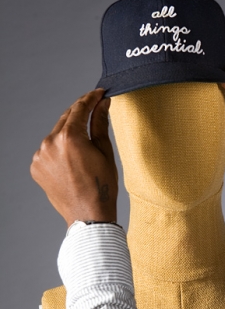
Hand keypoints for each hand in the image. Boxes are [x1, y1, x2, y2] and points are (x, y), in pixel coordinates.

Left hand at [31, 89, 117, 226]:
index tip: (99, 93)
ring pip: (56, 134)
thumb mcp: (105, 151)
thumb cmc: (101, 186)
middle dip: (80, 113)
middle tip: (95, 108)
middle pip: (66, 119)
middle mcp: (50, 143)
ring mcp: (40, 156)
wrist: (88, 215)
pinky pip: (48, 150)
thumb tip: (102, 104)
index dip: (91, 98)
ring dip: (69, 132)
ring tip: (85, 140)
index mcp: (69, 137)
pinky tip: (72, 157)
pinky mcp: (36, 167)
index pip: (80, 108)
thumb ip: (100, 123)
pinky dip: (59, 149)